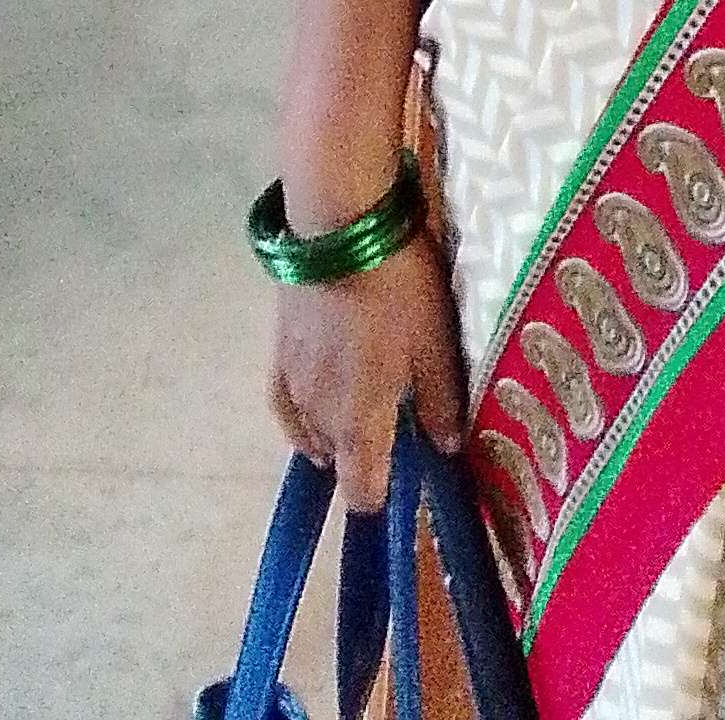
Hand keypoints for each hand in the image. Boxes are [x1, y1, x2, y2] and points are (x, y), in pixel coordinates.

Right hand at [268, 230, 467, 508]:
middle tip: (399, 429)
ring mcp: (293, 386)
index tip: (406, 482)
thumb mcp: (435, 342)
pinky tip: (315, 410)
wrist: (335, 229)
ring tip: (368, 409)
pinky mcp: (277, 355)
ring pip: (314, 432)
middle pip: (340, 460)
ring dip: (339, 432)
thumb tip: (447, 447)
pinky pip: (288, 406)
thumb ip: (441, 401)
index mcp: (359, 422)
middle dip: (366, 457)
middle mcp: (318, 416)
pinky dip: (304, 417)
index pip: (362, 490)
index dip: (382, 496)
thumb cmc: (396, 289)